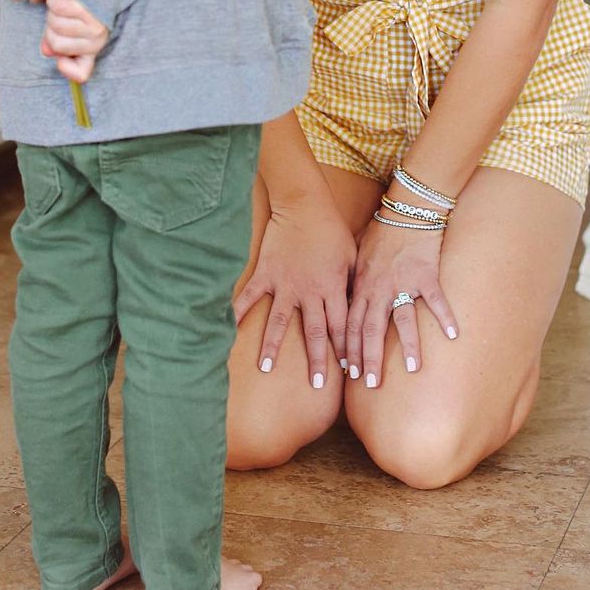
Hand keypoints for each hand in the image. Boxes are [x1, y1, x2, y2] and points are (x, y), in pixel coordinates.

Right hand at [40, 0, 108, 84]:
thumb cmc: (92, 9)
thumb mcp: (80, 30)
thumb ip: (60, 42)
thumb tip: (45, 50)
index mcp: (94, 50)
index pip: (81, 73)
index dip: (67, 68)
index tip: (62, 59)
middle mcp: (95, 41)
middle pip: (55, 43)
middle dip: (50, 28)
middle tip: (58, 18)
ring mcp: (93, 25)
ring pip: (55, 24)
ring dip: (52, 12)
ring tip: (61, 5)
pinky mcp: (87, 8)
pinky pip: (58, 7)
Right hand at [233, 194, 355, 390]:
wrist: (304, 204)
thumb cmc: (332, 229)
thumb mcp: (352, 256)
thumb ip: (354, 283)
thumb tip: (360, 308)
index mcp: (333, 287)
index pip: (341, 327)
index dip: (346, 350)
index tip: (350, 372)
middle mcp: (309, 291)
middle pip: (314, 332)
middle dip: (317, 360)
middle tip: (316, 385)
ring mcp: (285, 284)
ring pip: (279, 322)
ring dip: (273, 347)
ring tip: (266, 370)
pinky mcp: (266, 273)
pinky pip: (251, 297)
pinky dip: (239, 313)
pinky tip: (229, 330)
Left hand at [347, 217, 458, 387]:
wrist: (407, 209)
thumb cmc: (381, 229)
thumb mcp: (357, 252)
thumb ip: (352, 277)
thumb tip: (343, 295)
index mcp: (362, 284)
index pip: (351, 324)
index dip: (349, 349)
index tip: (349, 372)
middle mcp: (380, 288)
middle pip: (372, 330)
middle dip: (369, 359)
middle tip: (371, 384)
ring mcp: (403, 283)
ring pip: (403, 320)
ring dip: (407, 346)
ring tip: (412, 368)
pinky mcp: (426, 276)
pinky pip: (436, 300)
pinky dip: (445, 316)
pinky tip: (454, 335)